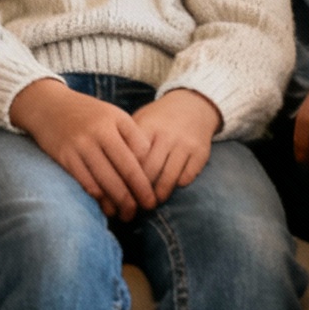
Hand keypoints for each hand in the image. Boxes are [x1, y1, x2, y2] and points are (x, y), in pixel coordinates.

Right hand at [11, 79, 159, 220]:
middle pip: (126, 171)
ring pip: (107, 181)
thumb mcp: (112, 115)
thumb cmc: (87, 114)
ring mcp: (80, 145)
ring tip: (126, 213)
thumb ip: (131, 136)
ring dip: (119, 202)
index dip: (148, 174)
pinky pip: (86, 183)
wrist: (47, 105)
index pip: (141, 153)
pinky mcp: (65, 157)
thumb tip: (147, 168)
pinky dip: (98, 197)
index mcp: (116, 120)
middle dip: (138, 194)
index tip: (154, 191)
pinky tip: (105, 205)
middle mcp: (99, 132)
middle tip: (147, 208)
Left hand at [129, 90, 218, 205]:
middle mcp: (167, 136)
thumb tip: (107, 169)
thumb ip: (127, 140)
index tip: (118, 189)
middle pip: (150, 171)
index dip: (124, 175)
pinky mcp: (200, 154)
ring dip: (159, 195)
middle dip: (140, 191)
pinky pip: (186, 177)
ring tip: (150, 203)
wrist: (192, 105)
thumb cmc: (158, 118)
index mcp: (148, 127)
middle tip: (133, 204)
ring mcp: (185, 145)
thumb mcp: (141, 120)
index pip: (133, 157)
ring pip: (169, 178)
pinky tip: (168, 189)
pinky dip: (176, 186)